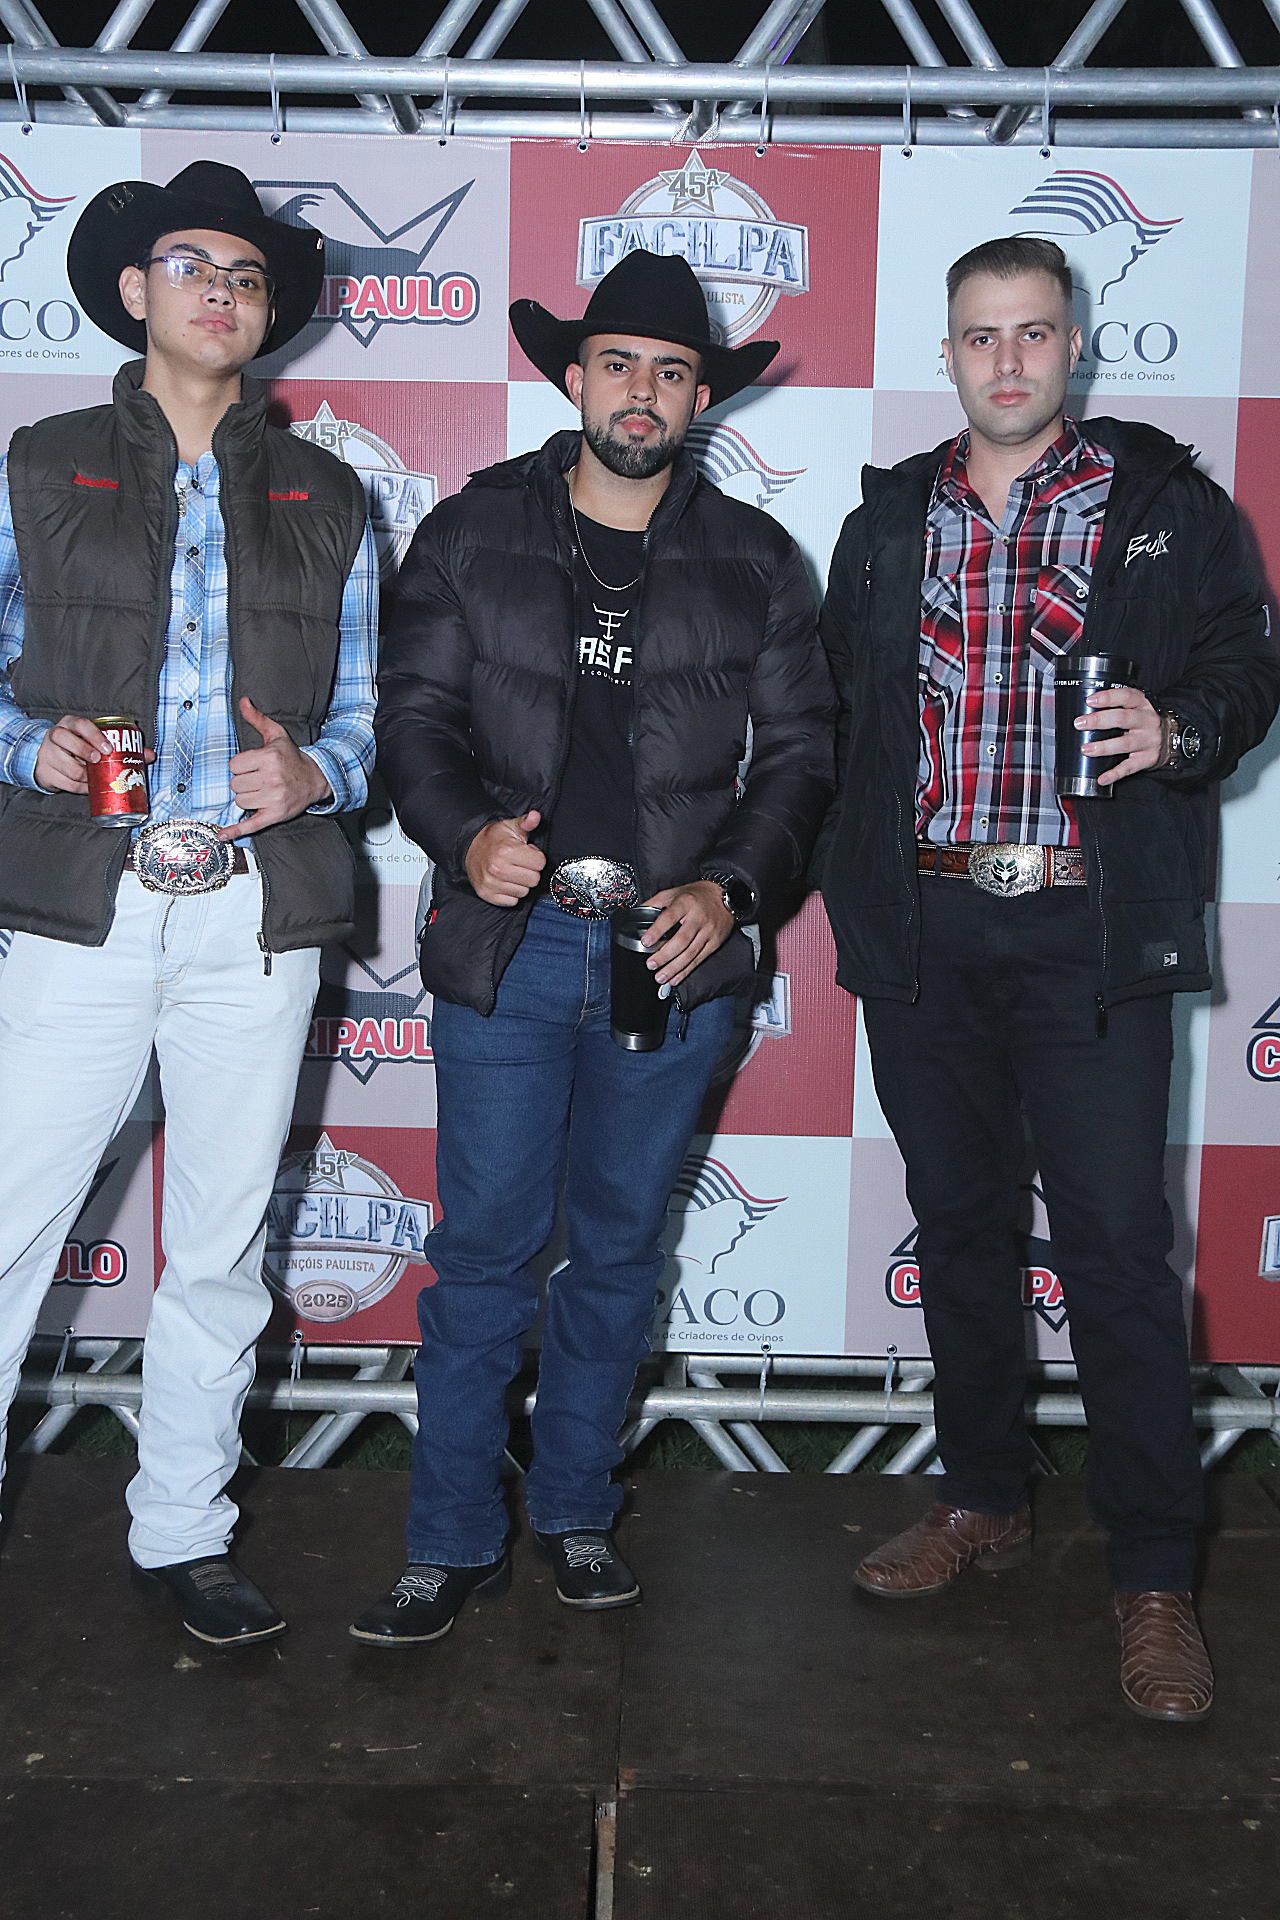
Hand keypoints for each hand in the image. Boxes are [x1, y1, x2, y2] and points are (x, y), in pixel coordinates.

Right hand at [34, 715, 154, 793]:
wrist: (50, 759)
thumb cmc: (79, 747)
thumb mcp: (95, 742)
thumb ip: (122, 746)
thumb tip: (149, 755)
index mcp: (71, 724)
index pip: (81, 725)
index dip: (95, 736)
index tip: (108, 748)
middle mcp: (56, 735)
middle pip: (66, 741)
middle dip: (84, 752)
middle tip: (98, 761)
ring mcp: (47, 753)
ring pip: (67, 767)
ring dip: (85, 776)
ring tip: (96, 777)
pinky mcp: (45, 771)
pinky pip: (66, 783)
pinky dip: (80, 788)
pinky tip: (89, 787)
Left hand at [219, 696, 330, 839]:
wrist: (316, 779)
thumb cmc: (292, 757)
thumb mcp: (276, 735)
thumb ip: (257, 719)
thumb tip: (243, 701)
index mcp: (269, 758)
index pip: (234, 766)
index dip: (240, 766)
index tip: (251, 766)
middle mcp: (271, 778)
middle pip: (235, 784)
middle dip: (244, 781)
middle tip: (258, 779)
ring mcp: (273, 798)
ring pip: (240, 800)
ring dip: (247, 797)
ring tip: (261, 791)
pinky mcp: (275, 814)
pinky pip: (251, 824)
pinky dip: (236, 830)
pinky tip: (223, 834)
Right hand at [465, 809, 544, 904]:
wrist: (470, 849)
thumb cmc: (494, 839)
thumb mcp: (511, 826)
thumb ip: (526, 822)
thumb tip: (536, 816)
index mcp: (506, 850)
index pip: (540, 863)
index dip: (536, 857)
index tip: (526, 853)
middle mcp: (497, 868)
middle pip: (534, 879)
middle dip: (530, 871)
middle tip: (519, 863)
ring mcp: (491, 883)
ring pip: (524, 892)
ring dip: (521, 883)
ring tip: (511, 871)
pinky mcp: (487, 894)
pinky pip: (512, 901)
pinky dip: (511, 893)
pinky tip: (505, 881)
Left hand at [641, 881, 734, 989]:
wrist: (727, 897)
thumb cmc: (698, 895)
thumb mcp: (675, 892)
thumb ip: (655, 902)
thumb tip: (637, 913)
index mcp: (686, 903)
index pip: (669, 917)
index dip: (657, 930)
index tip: (646, 941)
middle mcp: (698, 917)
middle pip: (681, 940)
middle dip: (664, 955)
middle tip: (651, 964)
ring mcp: (708, 931)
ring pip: (690, 953)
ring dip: (674, 968)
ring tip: (661, 976)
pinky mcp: (714, 942)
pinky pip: (699, 959)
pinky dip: (686, 970)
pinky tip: (675, 977)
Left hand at [1077, 686, 1164, 786]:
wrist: (1170, 737)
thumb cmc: (1144, 721)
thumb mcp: (1136, 707)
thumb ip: (1117, 705)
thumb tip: (1086, 710)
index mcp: (1142, 704)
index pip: (1127, 696)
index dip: (1108, 697)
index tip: (1090, 701)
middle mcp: (1147, 721)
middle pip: (1123, 718)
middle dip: (1099, 721)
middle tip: (1080, 724)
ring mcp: (1148, 741)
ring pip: (1125, 744)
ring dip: (1104, 747)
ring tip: (1086, 749)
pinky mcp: (1147, 758)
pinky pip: (1129, 767)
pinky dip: (1115, 774)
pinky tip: (1102, 778)